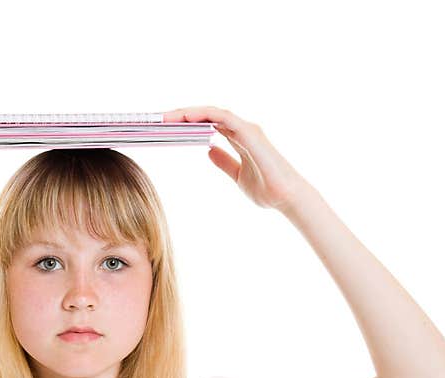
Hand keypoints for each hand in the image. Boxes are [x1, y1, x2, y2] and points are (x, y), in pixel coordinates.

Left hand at [162, 105, 310, 212]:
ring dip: (189, 112)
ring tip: (167, 117)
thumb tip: (209, 151)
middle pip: (207, 115)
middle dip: (182, 115)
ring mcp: (247, 129)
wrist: (286, 198)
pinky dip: (205, 114)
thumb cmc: (267, 189)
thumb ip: (224, 162)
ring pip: (213, 112)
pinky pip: (224, 117)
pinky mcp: (250, 133)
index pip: (208, 124)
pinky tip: (188, 116)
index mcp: (238, 138)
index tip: (166, 127)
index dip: (188, 122)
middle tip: (158, 120)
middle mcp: (242, 129)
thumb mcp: (237, 175)